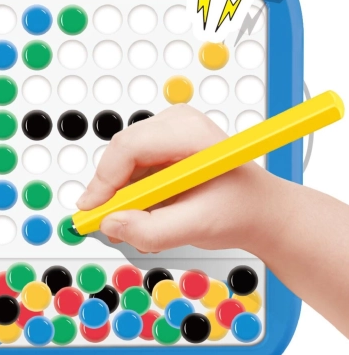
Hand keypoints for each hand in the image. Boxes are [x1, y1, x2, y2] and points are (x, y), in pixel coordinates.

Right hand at [76, 104, 288, 253]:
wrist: (259, 209)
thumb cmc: (241, 210)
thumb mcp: (198, 227)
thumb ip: (151, 230)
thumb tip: (111, 224)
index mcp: (189, 133)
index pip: (129, 148)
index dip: (105, 181)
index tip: (94, 212)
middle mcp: (174, 124)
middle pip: (120, 154)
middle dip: (111, 193)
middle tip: (110, 225)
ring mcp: (165, 132)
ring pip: (120, 164)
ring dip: (122, 197)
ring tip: (140, 224)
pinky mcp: (158, 146)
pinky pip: (128, 169)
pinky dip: (130, 195)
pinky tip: (149, 213)